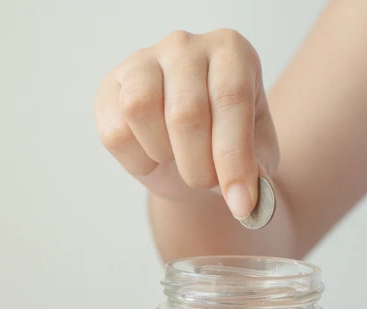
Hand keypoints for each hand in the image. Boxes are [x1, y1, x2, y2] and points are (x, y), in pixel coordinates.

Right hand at [95, 29, 278, 219]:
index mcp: (230, 51)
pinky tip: (152, 155)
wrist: (188, 147)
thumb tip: (246, 198)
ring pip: (139, 109)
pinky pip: (114, 131)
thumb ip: (255, 169)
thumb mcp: (255, 154)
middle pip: (185, 111)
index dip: (234, 157)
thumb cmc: (224, 141)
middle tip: (205, 184)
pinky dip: (136, 159)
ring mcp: (142, 62)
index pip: (231, 98)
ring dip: (162, 154)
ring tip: (177, 159)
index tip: (240, 203)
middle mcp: (184, 47)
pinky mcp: (110, 88)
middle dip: (198, 166)